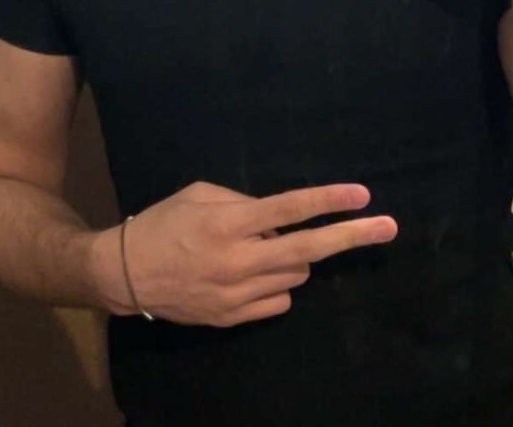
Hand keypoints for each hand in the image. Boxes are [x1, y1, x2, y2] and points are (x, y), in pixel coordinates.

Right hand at [92, 181, 396, 326]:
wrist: (123, 274)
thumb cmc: (165, 222)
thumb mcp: (202, 194)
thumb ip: (246, 202)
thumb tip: (284, 220)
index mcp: (229, 222)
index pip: (290, 208)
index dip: (329, 200)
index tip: (363, 194)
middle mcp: (238, 259)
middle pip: (308, 248)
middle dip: (352, 236)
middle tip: (389, 227)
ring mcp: (236, 294)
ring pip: (296, 273)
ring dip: (295, 256)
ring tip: (264, 247)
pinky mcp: (231, 318)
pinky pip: (280, 300)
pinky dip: (278, 283)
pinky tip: (254, 272)